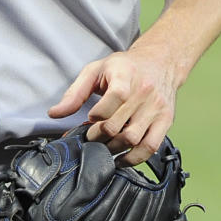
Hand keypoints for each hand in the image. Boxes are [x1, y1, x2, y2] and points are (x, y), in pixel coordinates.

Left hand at [48, 48, 177, 166]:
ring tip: (103, 146)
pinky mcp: (166, 121)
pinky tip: (121, 157)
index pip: (116, 96)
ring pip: (133, 139)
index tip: (89, 118)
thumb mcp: (95, 70)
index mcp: (125, 74)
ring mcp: (156, 108)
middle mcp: (144, 91)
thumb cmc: (124, 67)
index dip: (99, 113)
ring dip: (113, 149)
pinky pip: (150, 147)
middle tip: (90, 137)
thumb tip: (54, 114)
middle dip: (99, 136)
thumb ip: (75, 93)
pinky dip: (134, 158)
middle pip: (118, 124)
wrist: (159, 62)